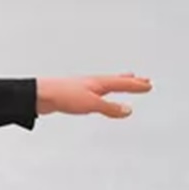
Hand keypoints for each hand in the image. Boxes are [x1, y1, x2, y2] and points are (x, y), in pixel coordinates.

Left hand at [36, 73, 151, 118]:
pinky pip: (95, 93)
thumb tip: (127, 110)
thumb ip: (109, 108)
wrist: (40, 96)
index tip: (148, 84)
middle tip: (142, 79)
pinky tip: (99, 97)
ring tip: (124, 81)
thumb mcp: (91, 104)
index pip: (122, 83)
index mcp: (98, 83)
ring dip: (117, 83)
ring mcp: (83, 88)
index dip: (136, 85)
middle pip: (115, 80)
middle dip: (130, 81)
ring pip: (105, 85)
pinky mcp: (74, 95)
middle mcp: (92, 83)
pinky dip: (103, 93)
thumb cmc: (62, 94)